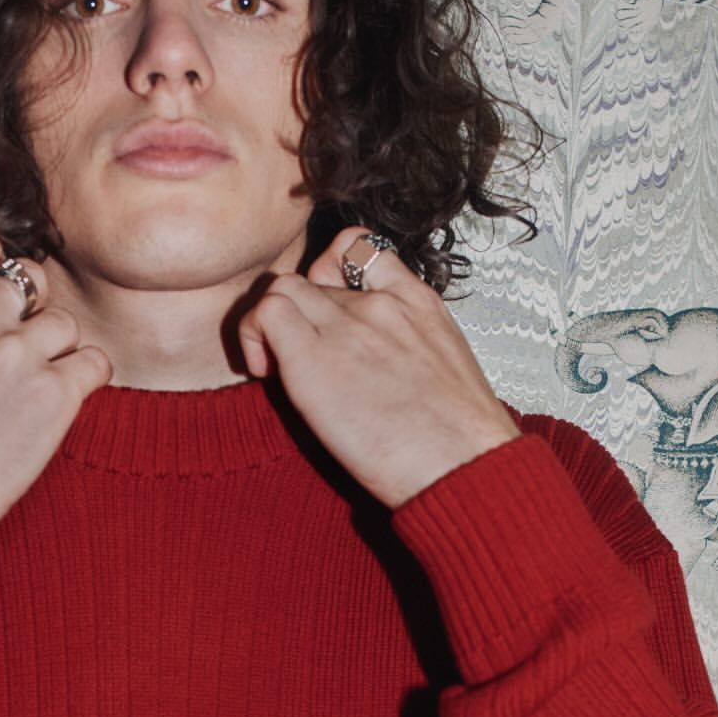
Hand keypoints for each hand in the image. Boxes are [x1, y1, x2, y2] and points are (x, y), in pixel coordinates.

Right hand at [0, 233, 111, 549]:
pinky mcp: (55, 394)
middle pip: (29, 279)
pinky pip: (95, 363)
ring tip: (36, 384)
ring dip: (56, 348)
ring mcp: (19, 354)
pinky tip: (66, 397)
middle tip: (22, 343)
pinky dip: (87, 377)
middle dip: (30, 307)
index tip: (0, 287)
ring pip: (63, 322)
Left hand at [238, 226, 520, 508]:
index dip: (335, 275)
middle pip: (315, 275)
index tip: (332, 314)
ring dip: (271, 321)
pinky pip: (267, 313)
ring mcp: (346, 326)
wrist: (463, 465)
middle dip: (300, 311)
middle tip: (299, 355)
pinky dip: (254, 334)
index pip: (364, 251)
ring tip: (277, 364)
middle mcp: (379, 304)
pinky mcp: (313, 357)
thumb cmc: (458, 442)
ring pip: (283, 287)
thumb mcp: (447, 372)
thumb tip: (380, 367)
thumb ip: (410, 348)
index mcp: (418, 304)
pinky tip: (266, 372)